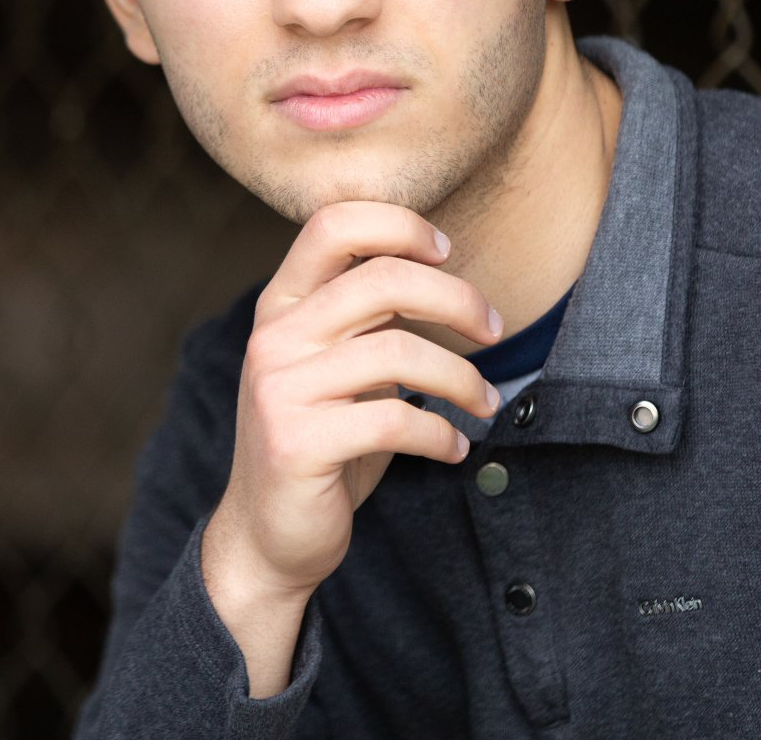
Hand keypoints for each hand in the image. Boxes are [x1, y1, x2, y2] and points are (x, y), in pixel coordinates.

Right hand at [201, 201, 500, 691]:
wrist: (266, 537)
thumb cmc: (323, 437)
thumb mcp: (341, 362)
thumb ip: (369, 315)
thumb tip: (442, 268)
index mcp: (282, 304)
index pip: (332, 224)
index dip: (398, 224)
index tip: (447, 250)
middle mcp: (274, 337)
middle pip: (383, 279)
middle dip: (456, 298)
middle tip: (494, 328)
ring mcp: (280, 389)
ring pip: (398, 351)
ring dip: (462, 378)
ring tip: (486, 403)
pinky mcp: (297, 444)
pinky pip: (394, 421)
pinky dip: (440, 434)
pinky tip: (454, 448)